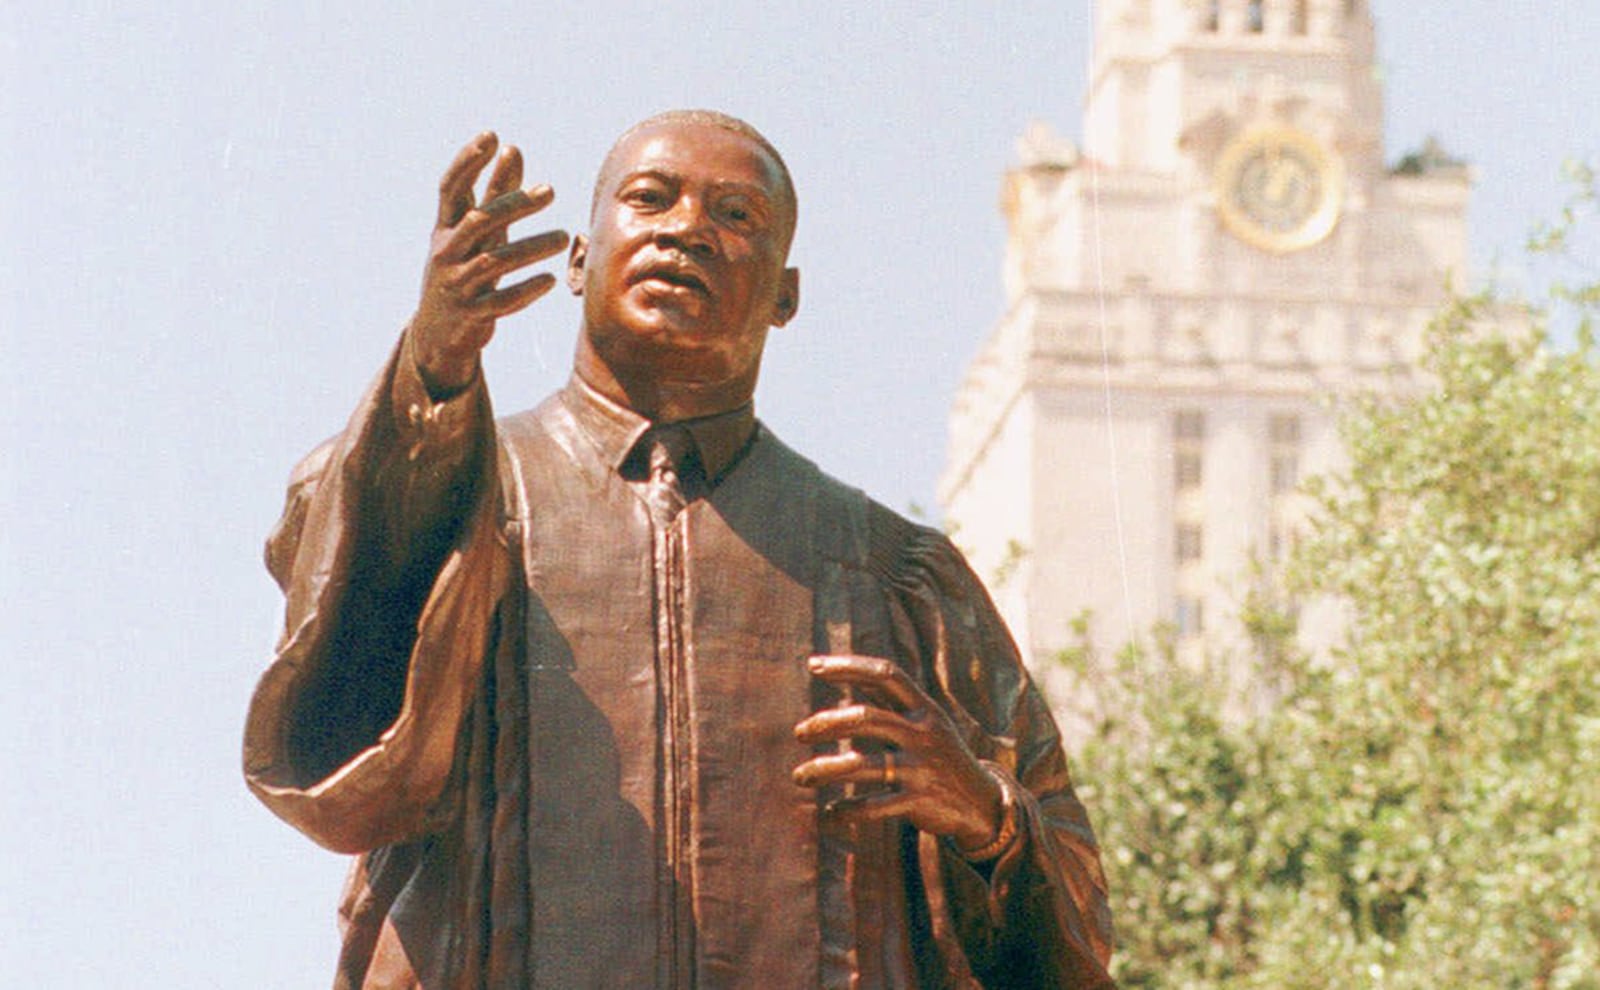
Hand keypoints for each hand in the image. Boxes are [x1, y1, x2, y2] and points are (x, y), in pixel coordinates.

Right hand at [411, 132, 570, 393]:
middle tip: (550, 190)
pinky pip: (501, 302)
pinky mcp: (472, 315)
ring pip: (494, 263)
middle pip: (478, 222)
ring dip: (532, 248)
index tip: (492, 136)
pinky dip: (526, 290)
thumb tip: (511, 149)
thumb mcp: (474, 232)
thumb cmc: (462, 268)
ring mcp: (457, 285)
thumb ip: (493, 193)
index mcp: (444, 228)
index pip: (450, 189)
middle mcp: (446, 253)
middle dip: (513, 204)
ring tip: (565, 237)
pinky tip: (550, 280)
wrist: (437, 332)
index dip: (467, 162)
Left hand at [793, 654, 1004, 851]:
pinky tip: (830, 812)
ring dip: (825, 769)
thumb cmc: (938, 753)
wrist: (981, 802)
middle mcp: (924, 734)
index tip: (814, 665)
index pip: (886, 674)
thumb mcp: (923, 721)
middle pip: (867, 719)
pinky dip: (847, 809)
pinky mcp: (919, 801)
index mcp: (924, 709)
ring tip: (800, 775)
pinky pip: (874, 806)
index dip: (850, 666)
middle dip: (827, 723)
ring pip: (864, 765)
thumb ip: (886, 700)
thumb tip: (838, 669)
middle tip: (799, 733)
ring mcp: (922, 768)